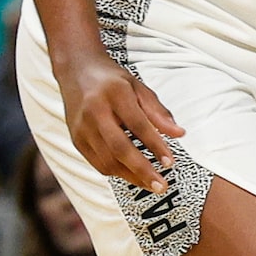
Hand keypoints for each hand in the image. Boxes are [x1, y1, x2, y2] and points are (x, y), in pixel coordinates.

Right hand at [58, 48, 182, 193]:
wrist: (76, 70)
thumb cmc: (112, 80)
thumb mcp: (139, 87)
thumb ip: (158, 111)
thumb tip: (179, 134)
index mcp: (113, 94)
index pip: (138, 124)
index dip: (155, 145)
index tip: (171, 162)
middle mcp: (94, 112)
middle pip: (119, 148)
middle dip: (142, 170)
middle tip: (162, 185)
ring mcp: (81, 128)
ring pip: (107, 160)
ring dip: (131, 176)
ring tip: (152, 184)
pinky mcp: (76, 140)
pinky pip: (97, 163)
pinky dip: (117, 172)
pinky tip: (134, 176)